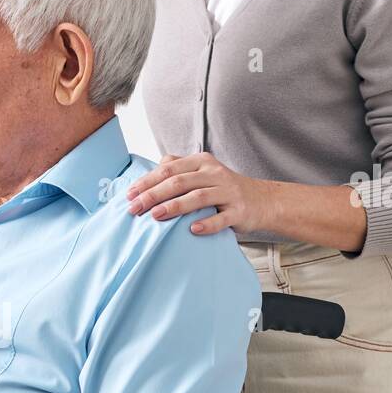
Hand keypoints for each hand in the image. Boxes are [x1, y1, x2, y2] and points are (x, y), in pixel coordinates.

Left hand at [126, 152, 274, 235]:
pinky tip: (192, 230)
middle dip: (153, 195)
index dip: (147, 181)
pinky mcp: (239, 211)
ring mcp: (228, 192)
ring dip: (175, 206)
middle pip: (179, 182)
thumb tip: (153, 168)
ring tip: (155, 216)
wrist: (262, 200)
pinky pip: (222, 218)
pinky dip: (208, 224)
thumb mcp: (203, 172)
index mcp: (201, 162)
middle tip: (134, 208)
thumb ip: (179, 167)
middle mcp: (214, 174)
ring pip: (198, 197)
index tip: (129, 195)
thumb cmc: (224, 188)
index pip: (169, 169)